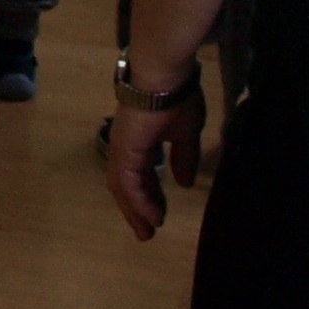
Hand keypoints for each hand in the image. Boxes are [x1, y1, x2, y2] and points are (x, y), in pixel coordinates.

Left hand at [106, 95, 207, 241]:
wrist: (164, 77)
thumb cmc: (176, 98)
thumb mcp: (186, 133)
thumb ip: (184, 158)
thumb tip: (185, 183)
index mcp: (141, 140)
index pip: (141, 174)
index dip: (150, 195)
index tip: (161, 214)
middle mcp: (126, 147)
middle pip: (127, 186)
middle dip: (138, 209)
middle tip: (148, 231)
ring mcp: (122, 149)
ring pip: (123, 189)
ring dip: (135, 211)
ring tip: (148, 231)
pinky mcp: (123, 151)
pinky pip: (128, 184)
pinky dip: (139, 202)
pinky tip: (152, 217)